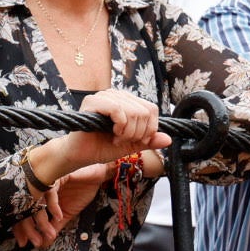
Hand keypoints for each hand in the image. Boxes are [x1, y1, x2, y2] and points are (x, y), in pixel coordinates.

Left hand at [12, 163, 108, 247]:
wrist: (97, 174)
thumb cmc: (81, 188)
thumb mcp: (66, 213)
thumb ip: (54, 226)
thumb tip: (44, 243)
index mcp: (39, 194)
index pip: (24, 211)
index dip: (21, 228)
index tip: (23, 242)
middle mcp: (39, 186)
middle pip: (25, 207)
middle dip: (28, 227)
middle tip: (34, 242)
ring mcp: (46, 180)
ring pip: (36, 201)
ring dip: (41, 220)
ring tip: (48, 233)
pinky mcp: (56, 175)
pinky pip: (50, 192)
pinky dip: (53, 206)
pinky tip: (58, 216)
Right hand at [51, 90, 171, 175]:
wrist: (81, 156)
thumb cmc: (103, 147)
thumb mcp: (131, 145)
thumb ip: (148, 140)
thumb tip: (168, 139)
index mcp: (126, 101)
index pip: (151, 109)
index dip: (149, 129)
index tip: (137, 140)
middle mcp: (116, 95)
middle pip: (144, 111)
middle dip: (137, 133)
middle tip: (123, 141)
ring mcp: (104, 96)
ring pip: (133, 111)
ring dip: (128, 132)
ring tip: (116, 139)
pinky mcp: (92, 102)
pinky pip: (117, 109)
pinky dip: (119, 126)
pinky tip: (112, 134)